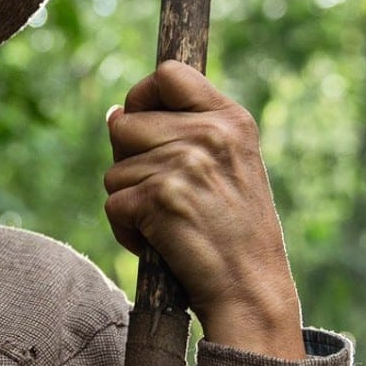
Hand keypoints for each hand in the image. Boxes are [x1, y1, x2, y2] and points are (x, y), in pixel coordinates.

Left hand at [104, 61, 304, 359]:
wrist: (253, 291)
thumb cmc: (236, 235)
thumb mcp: (231, 167)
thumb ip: (186, 132)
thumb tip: (115, 113)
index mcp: (232, 120)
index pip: (168, 74)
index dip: (143, 96)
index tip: (145, 124)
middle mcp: (210, 134)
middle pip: (125, 122)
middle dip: (130, 161)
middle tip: (165, 195)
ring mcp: (185, 164)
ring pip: (115, 169)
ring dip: (131, 202)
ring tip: (170, 224)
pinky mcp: (160, 197)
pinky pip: (113, 203)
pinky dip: (127, 232)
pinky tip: (162, 244)